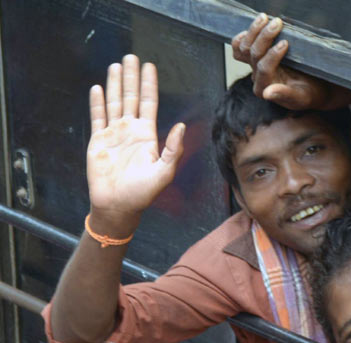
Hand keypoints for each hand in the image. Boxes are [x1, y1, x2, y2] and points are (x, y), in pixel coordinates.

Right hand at [86, 55, 183, 222]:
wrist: (117, 206)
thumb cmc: (142, 193)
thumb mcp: (163, 172)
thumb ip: (173, 150)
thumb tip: (181, 127)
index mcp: (147, 135)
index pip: (148, 103)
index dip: (149, 84)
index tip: (150, 66)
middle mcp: (131, 131)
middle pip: (131, 97)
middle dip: (131, 77)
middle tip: (131, 56)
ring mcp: (114, 134)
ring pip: (114, 102)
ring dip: (115, 84)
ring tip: (116, 65)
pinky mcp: (98, 141)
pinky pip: (97, 117)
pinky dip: (97, 103)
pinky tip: (98, 88)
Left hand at [231, 15, 332, 109]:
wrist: (312, 90)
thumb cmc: (309, 94)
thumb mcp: (301, 97)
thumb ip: (284, 95)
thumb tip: (267, 94)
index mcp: (265, 89)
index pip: (264, 69)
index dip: (273, 55)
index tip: (286, 43)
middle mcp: (256, 78)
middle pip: (253, 54)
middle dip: (264, 37)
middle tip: (278, 23)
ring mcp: (254, 66)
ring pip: (244, 48)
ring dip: (253, 31)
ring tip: (265, 18)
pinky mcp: (255, 58)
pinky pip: (240, 47)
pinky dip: (244, 36)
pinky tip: (255, 27)